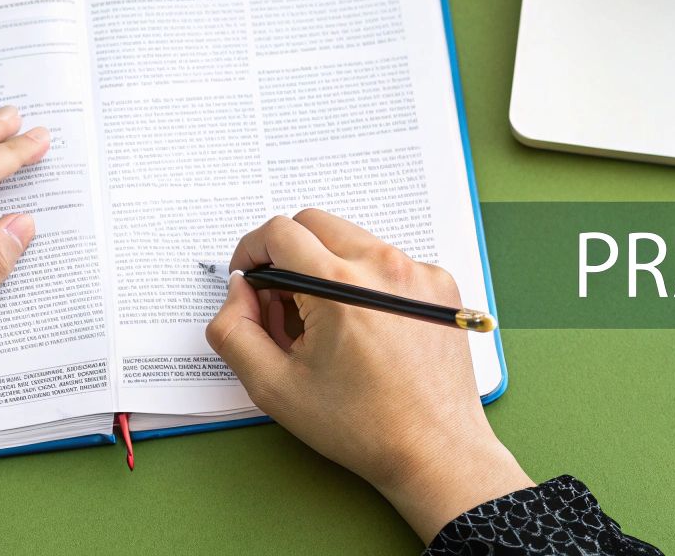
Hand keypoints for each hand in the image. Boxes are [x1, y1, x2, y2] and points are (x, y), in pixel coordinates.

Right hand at [205, 210, 531, 539]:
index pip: (280, 232)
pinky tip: (365, 328)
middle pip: (315, 224)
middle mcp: (383, 266)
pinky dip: (365, 281)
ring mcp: (418, 271)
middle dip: (287, 255)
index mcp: (340, 285)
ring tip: (325, 324)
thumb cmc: (361, 426)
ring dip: (326, 266)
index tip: (248, 276)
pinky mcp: (440, 284)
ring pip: (352, 240)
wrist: (434, 450)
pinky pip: (387, 262)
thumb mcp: (274, 387)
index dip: (251, 250)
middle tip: (282, 305)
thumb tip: (238, 290)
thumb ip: (234, 330)